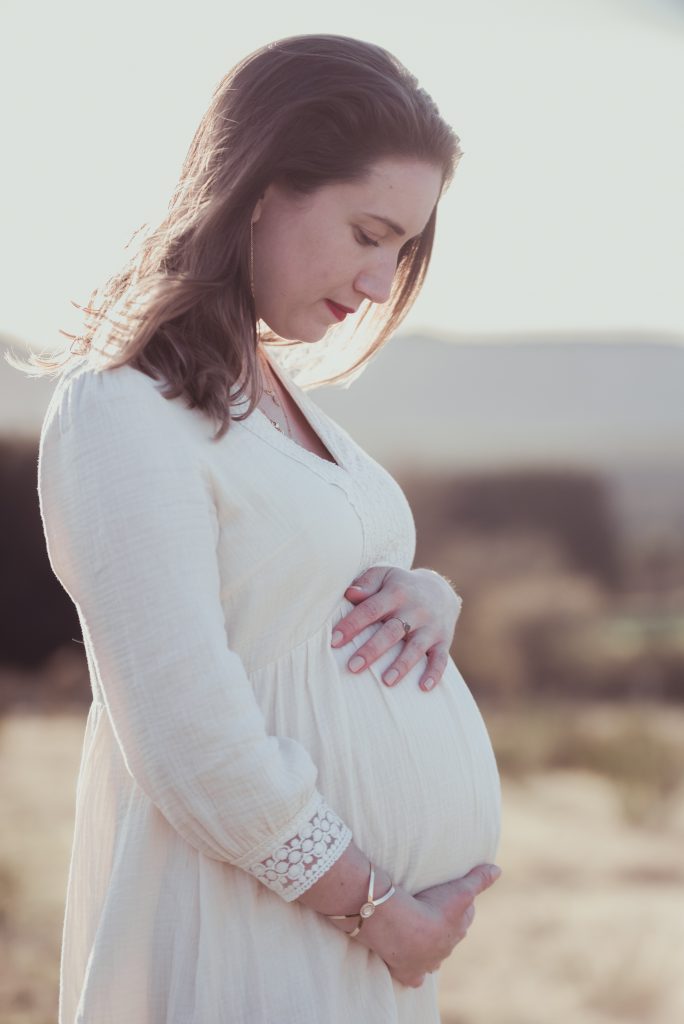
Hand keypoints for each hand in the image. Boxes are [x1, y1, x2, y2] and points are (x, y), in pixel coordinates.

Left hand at [331, 565, 462, 691]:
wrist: (440, 591)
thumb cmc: (401, 586)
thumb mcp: (385, 576)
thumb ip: (367, 583)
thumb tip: (350, 594)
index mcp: (396, 593)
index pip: (371, 609)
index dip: (352, 625)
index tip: (334, 641)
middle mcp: (415, 610)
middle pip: (392, 631)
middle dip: (372, 650)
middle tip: (353, 667)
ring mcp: (431, 627)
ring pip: (416, 648)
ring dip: (402, 665)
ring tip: (386, 682)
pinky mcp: (443, 641)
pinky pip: (441, 659)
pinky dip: (434, 673)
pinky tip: (423, 688)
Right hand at [356, 863, 501, 988]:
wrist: (403, 930)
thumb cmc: (433, 908)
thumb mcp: (460, 889)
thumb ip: (479, 879)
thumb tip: (498, 870)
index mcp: (458, 930)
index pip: (464, 917)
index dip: (460, 907)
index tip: (451, 897)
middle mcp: (445, 949)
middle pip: (448, 937)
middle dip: (444, 928)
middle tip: (432, 913)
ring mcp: (427, 963)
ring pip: (433, 959)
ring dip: (430, 950)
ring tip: (419, 937)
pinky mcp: (409, 973)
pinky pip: (414, 978)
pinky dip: (414, 974)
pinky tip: (413, 971)